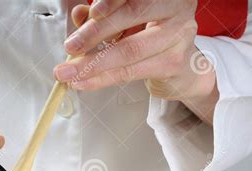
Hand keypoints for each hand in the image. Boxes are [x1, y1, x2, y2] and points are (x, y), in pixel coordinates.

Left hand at [54, 0, 218, 123]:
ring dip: (94, 63)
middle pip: (131, 15)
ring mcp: (178, 36)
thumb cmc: (151, 38)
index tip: (90, 14)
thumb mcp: (125, 22)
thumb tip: (79, 15)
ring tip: (70, 71)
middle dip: (95, 33)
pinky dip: (102, 79)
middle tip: (70, 47)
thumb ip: (103, 17)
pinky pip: (131, 72)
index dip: (110, 2)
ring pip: (130, 50)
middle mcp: (176, 9)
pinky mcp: (173, 64)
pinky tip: (84, 82)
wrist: (181, 67)